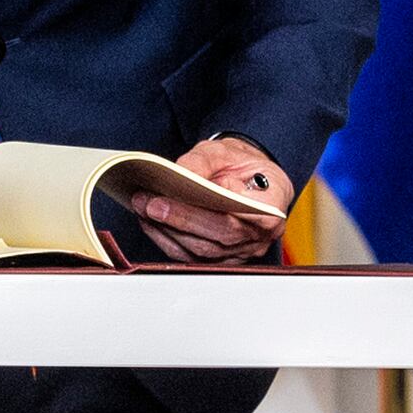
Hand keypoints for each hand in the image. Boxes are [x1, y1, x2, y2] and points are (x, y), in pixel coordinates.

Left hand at [123, 136, 293, 266]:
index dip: (197, 215)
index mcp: (270, 209)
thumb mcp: (224, 152)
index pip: (234, 220)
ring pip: (200, 252)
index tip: (168, 199)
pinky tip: (150, 221)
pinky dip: (167, 240)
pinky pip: (192, 257)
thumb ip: (202, 162)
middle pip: (215, 239)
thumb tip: (178, 174)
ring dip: (166, 231)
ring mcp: (240, 253)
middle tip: (146, 202)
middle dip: (177, 220)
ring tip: (142, 207)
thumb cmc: (241, 165)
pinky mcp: (221, 259)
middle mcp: (258, 238)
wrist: (247, 178)